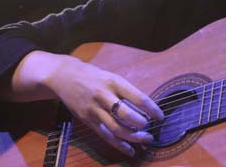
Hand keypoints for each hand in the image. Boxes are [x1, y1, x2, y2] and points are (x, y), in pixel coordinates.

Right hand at [45, 57, 163, 156]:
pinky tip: (130, 150)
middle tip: (149, 128)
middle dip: (141, 125)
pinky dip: (119, 145)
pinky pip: (106, 136)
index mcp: (114, 82)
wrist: (65, 76)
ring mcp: (95, 109)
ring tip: (145, 139)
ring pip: (117, 129)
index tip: (160, 116)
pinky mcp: (88, 120)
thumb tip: (146, 107)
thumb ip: (126, 91)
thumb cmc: (93, 76)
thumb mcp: (111, 77)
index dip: (152, 109)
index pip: (138, 97)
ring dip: (134, 137)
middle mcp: (104, 96)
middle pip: (127, 115)